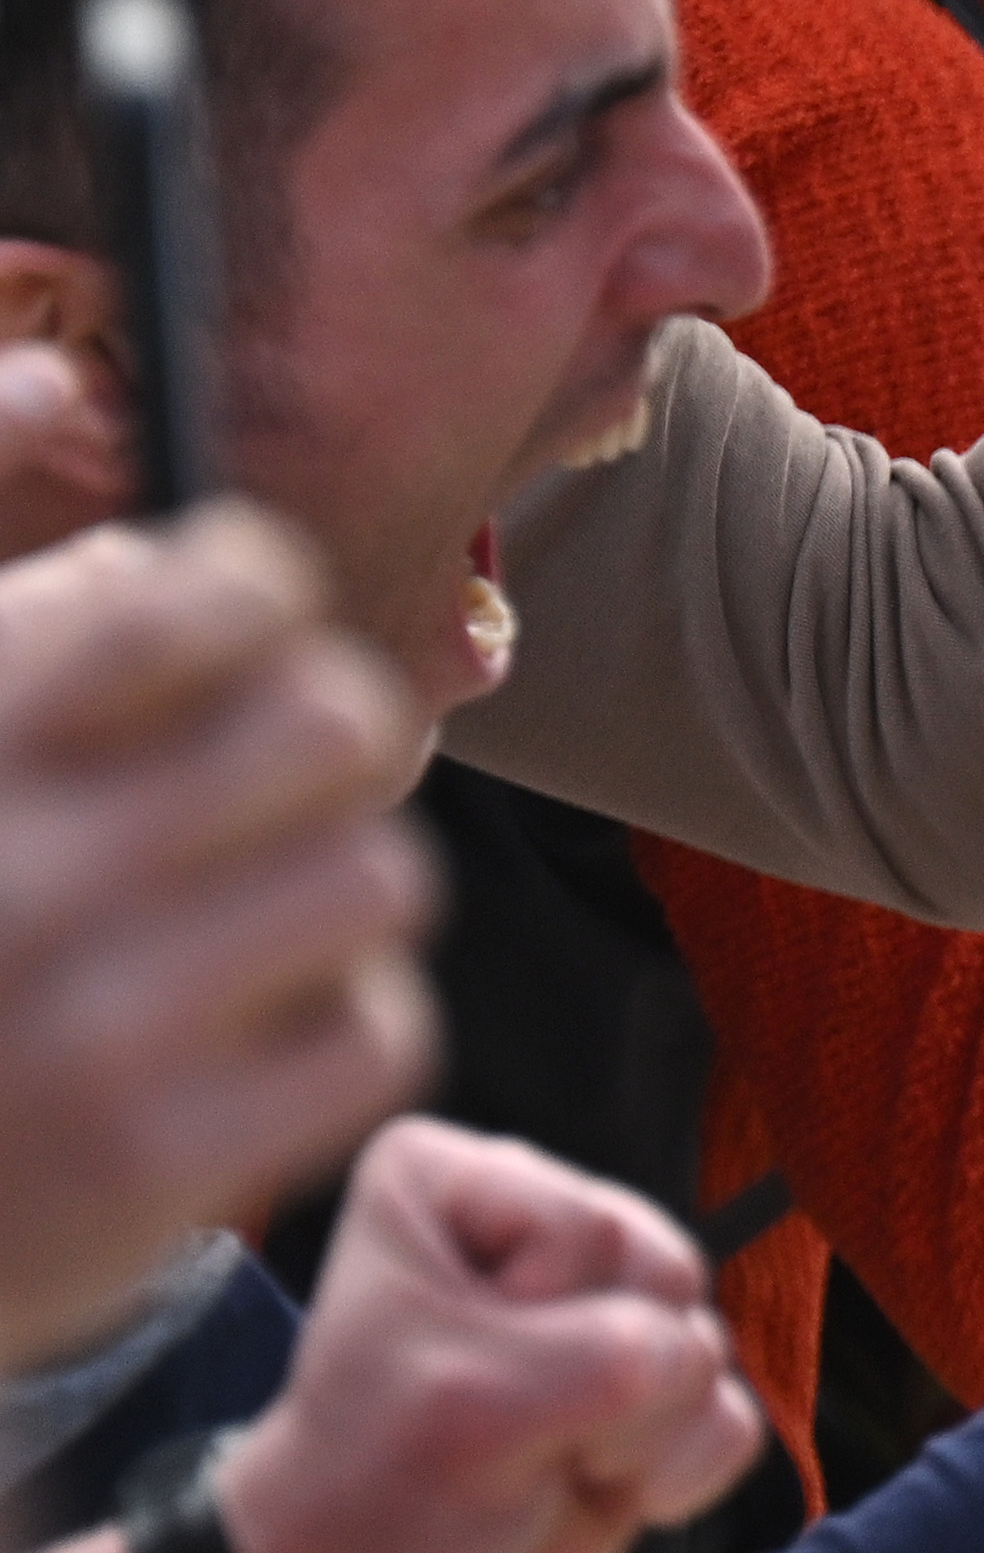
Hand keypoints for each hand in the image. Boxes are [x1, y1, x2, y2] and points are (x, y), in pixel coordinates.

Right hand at [0, 509, 436, 1351]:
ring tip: (229, 916)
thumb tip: (64, 384)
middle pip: (334, 723)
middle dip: (315, 741)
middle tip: (253, 783)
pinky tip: (231, 1035)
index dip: (253, 594)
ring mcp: (85, 1034)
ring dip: (326, 887)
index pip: (204, 596)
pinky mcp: (151, 1168)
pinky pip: (378, 1031)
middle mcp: (13, 875)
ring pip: (379, 874)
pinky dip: (330, 1028)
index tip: (233, 628)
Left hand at [232, 1126, 751, 1552]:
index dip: (541, 1320)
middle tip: (512, 1424)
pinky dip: (681, 1469)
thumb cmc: (381, 1486)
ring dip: (641, 1432)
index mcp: (454, 1183)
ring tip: (548, 1460)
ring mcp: (601, 1307)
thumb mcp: (475, 1406)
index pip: (591, 1230)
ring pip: (706, 1342)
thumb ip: (616, 1361)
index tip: (452, 1368)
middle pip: (666, 1274)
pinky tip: (599, 1482)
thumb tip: (704, 1368)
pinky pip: (731, 1411)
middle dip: (607, 1376)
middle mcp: (537, 1224)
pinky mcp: (651, 1386)